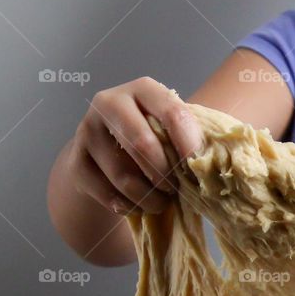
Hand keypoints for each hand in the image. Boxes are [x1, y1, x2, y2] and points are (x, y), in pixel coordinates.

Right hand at [69, 76, 202, 215]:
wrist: (108, 150)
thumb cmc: (155, 137)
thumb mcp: (172, 128)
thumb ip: (193, 135)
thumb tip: (219, 162)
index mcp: (143, 89)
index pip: (172, 111)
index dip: (189, 143)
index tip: (199, 168)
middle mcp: (109, 102)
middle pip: (142, 143)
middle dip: (165, 174)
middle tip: (177, 190)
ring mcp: (87, 131)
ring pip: (123, 175)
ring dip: (149, 197)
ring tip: (162, 202)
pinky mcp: (76, 160)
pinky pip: (106, 193)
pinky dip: (128, 206)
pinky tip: (138, 205)